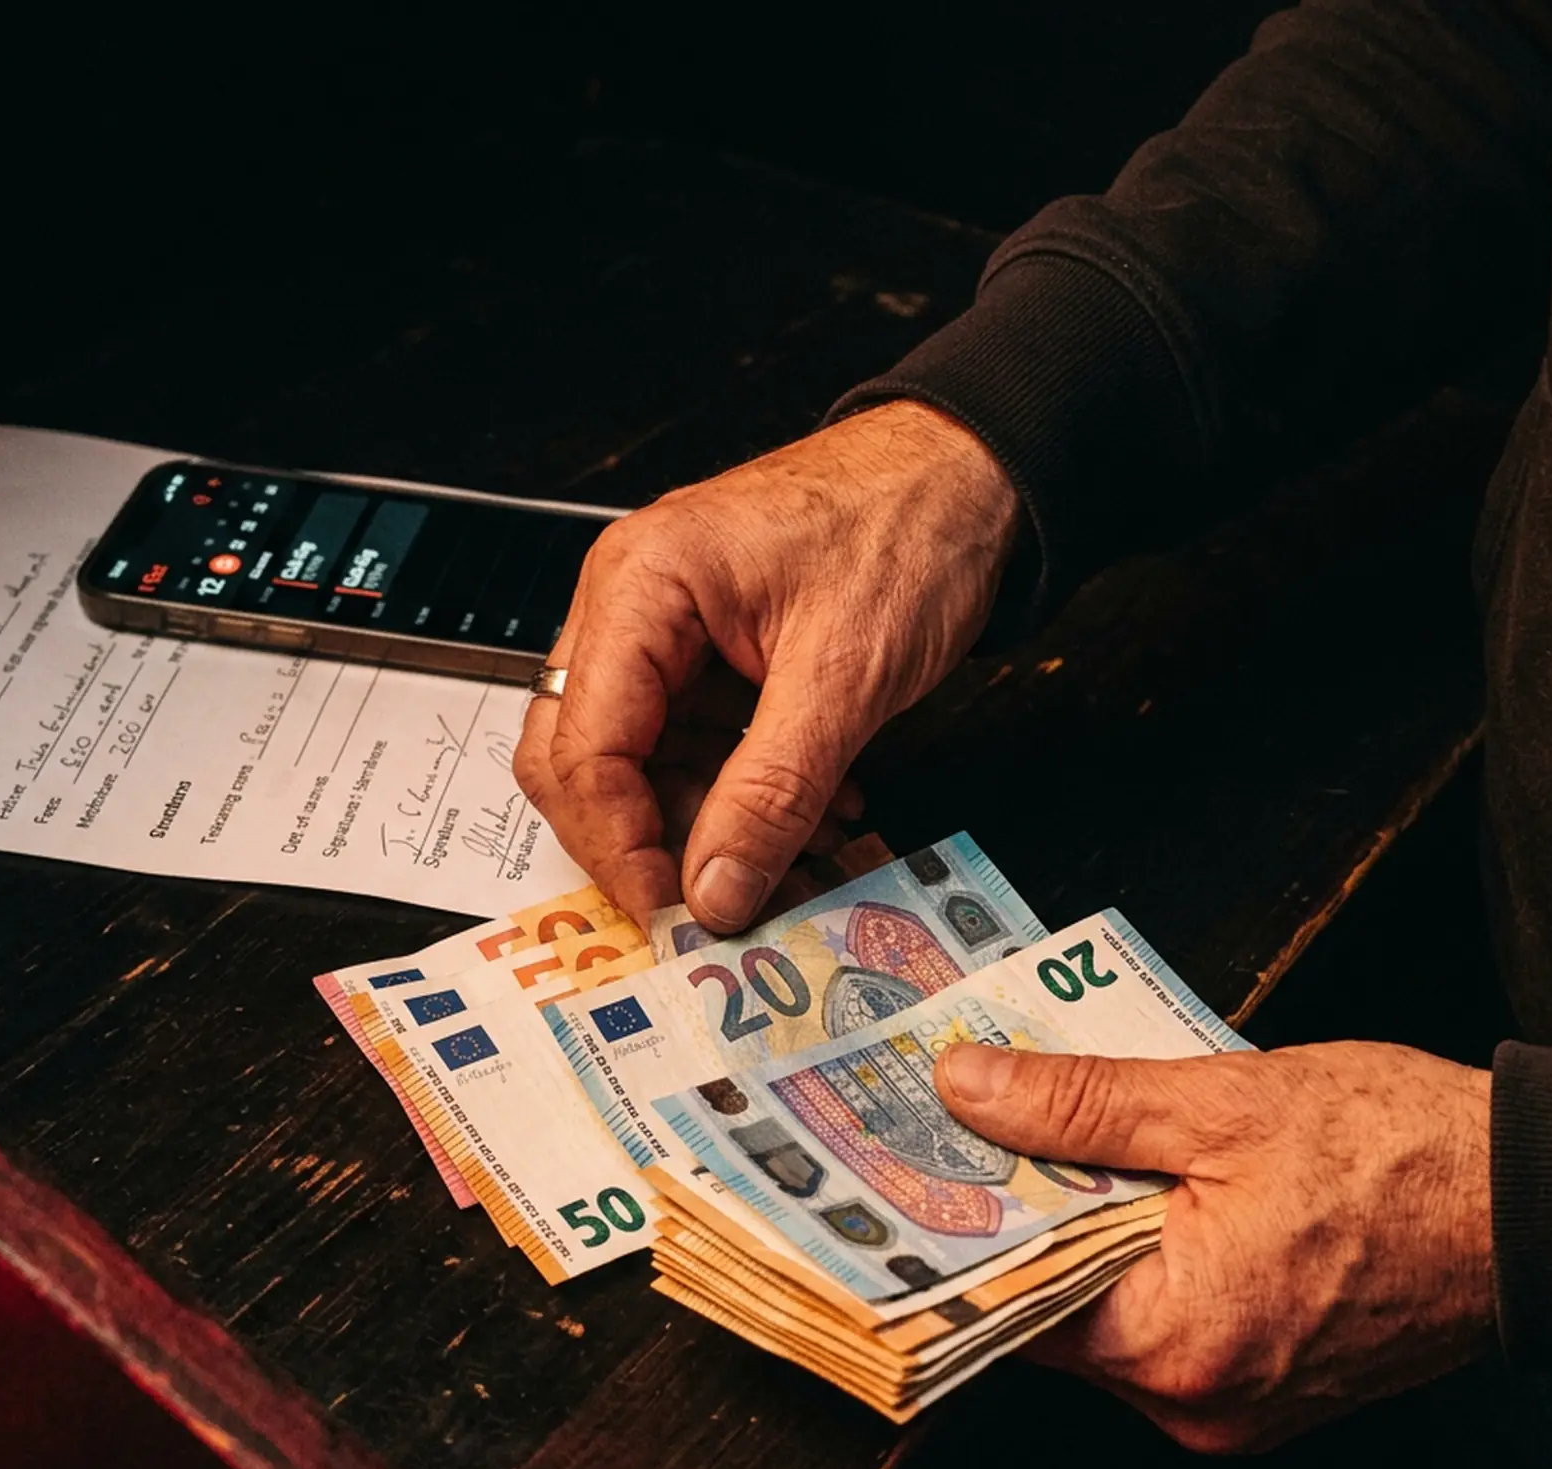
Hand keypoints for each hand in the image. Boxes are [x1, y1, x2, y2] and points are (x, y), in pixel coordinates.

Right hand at [514, 401, 1020, 930]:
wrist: (971, 475)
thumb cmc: (909, 526)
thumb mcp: (844, 677)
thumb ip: (771, 794)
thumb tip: (715, 892)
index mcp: (641, 585)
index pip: (582, 747)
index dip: (617, 845)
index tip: (671, 911)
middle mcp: (631, 603)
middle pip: (580, 757)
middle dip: (645, 841)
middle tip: (709, 902)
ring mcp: (664, 630)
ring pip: (640, 765)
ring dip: (709, 825)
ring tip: (800, 852)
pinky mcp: (705, 655)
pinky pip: (692, 747)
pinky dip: (741, 795)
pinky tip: (811, 814)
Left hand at [935, 1040, 1496, 1451]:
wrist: (1540, 1207)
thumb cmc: (1403, 1155)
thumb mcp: (1221, 1104)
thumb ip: (1080, 1103)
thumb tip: (966, 1089)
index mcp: (1172, 1345)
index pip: (1006, 1304)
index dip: (952, 1229)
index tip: (903, 1169)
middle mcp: (1192, 1402)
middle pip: (1052, 1310)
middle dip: (1017, 1217)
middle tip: (968, 1129)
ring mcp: (1231, 1405)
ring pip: (1108, 1314)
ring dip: (1082, 1233)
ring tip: (1057, 1140)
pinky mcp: (1265, 1386)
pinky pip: (1166, 1323)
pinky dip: (1141, 1259)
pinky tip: (1135, 1183)